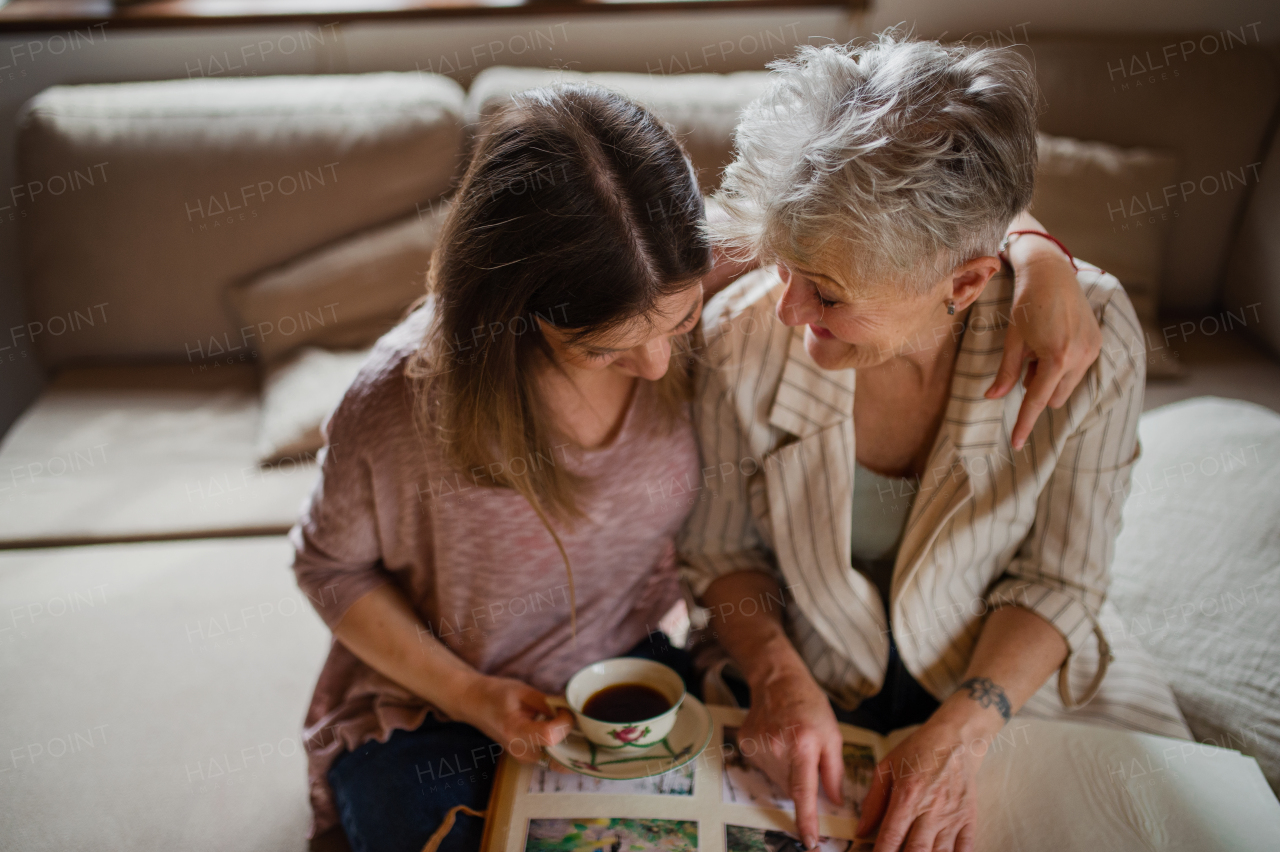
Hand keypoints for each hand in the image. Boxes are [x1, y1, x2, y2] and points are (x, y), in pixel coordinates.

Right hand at [444, 672, 574, 764]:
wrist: (474, 704)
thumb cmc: (495, 694)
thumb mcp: (522, 690)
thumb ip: (547, 702)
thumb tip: (570, 709)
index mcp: (515, 730)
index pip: (550, 736)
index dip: (565, 723)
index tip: (566, 709)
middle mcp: (519, 751)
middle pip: (558, 752)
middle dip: (573, 736)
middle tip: (575, 717)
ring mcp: (523, 758)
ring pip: (558, 758)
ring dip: (569, 742)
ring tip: (570, 722)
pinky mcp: (527, 758)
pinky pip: (552, 756)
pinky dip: (562, 745)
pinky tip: (563, 729)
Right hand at [739, 661, 845, 848]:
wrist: (778, 681)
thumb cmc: (810, 706)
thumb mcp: (833, 735)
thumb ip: (835, 771)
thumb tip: (835, 802)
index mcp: (802, 745)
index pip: (804, 791)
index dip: (807, 819)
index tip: (810, 841)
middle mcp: (776, 748)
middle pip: (791, 788)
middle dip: (802, 782)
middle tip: (806, 756)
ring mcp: (757, 746)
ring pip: (777, 780)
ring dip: (787, 772)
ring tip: (790, 743)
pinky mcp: (745, 745)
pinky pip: (763, 768)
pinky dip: (773, 762)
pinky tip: (777, 740)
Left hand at [856, 716, 983, 851]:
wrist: (955, 739)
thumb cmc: (917, 751)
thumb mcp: (886, 768)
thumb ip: (873, 801)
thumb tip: (861, 830)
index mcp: (907, 795)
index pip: (891, 836)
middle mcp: (930, 809)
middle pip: (916, 850)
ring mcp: (952, 816)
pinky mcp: (968, 818)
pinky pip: (965, 849)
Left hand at [988, 253, 1101, 449]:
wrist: (1051, 273)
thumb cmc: (1026, 305)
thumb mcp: (1012, 340)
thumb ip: (1005, 372)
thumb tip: (992, 397)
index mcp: (1056, 357)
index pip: (1037, 400)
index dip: (1025, 423)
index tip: (1017, 444)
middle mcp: (1080, 356)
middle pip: (1053, 397)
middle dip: (1037, 387)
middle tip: (1027, 359)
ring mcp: (1093, 350)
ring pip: (1066, 386)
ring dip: (1050, 377)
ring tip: (1040, 347)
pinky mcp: (1098, 343)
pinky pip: (1077, 370)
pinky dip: (1062, 366)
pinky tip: (1054, 340)